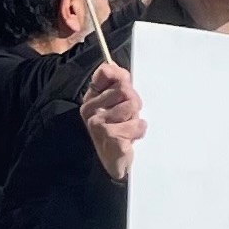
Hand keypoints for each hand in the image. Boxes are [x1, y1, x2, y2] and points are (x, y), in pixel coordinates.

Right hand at [80, 62, 143, 181]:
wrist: (113, 163)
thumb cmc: (117, 132)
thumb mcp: (117, 104)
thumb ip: (116, 81)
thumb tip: (110, 64)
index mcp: (91, 98)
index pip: (105, 73)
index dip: (121, 78)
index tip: (125, 87)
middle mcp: (90, 109)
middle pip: (124, 89)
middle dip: (133, 103)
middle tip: (128, 117)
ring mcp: (98, 123)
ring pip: (131, 106)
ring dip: (135, 119)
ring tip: (128, 129)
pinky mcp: (110, 137)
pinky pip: (136, 125)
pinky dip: (138, 131)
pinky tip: (130, 139)